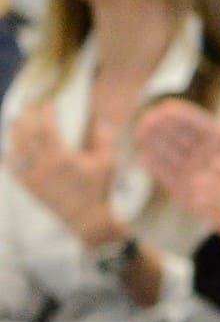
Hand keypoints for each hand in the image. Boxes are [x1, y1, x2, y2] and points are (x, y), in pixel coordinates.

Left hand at [8, 102, 124, 247]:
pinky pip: (12, 167)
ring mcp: (32, 176)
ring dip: (15, 131)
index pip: (47, 128)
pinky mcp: (28, 186)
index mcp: (62, 158)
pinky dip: (10, 154)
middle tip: (29, 103)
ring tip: (18, 119)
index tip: (48, 103)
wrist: (87, 219)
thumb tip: (100, 120)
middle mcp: (43, 165)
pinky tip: (12, 146)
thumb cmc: (98, 190)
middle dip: (26, 115)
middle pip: (27, 133)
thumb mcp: (108, 163)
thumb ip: (105, 140)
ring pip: (16, 147)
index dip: (45, 112)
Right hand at [133, 97, 219, 216]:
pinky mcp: (183, 190)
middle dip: (162, 127)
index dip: (181, 115)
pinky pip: (167, 176)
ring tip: (142, 131)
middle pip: (177, 137)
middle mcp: (200, 153)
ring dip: (154, 143)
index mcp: (216, 139)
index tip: (167, 107)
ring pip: (168, 154)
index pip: (195, 123)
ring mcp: (190, 170)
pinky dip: (156, 167)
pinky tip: (144, 155)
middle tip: (150, 119)